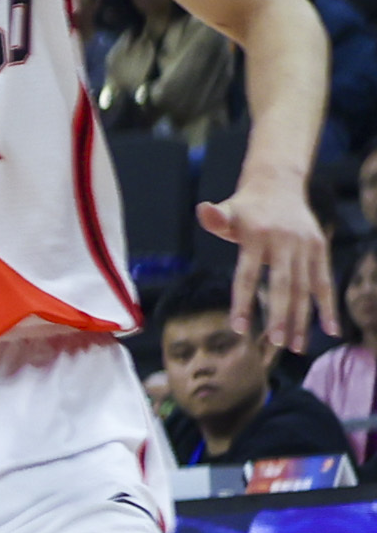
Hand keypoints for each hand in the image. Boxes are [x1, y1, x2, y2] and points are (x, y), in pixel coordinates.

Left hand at [201, 174, 330, 352]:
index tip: (238, 328)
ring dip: (302, 318)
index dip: (243, 301)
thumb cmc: (245, 207)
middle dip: (280, 315)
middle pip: (283, 284)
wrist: (279, 185)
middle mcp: (285, 241)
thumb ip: (215, 217)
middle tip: (275, 343)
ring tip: (296, 347)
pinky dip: (327, 305)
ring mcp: (306, 245)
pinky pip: (324, 281)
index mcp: (258, 235)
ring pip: (305, 287)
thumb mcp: (228, 210)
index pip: (248, 274)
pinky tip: (330, 330)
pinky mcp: (320, 248)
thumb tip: (203, 210)